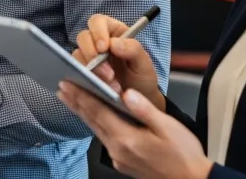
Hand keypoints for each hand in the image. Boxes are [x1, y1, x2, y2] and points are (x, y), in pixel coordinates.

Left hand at [58, 82, 211, 178]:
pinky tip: (95, 119)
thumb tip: (126, 93)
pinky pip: (104, 139)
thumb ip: (144, 109)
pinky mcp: (123, 162)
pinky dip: (96, 125)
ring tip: (72, 100)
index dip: (80, 96)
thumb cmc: (183, 155)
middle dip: (76, 103)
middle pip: (91, 122)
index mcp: (127, 138)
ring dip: (83, 114)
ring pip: (96, 130)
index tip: (67, 84)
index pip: (97, 112)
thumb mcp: (167, 127)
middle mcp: (118, 150)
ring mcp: (119, 158)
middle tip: (62, 88)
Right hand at [74, 13, 165, 111]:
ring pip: (77, 55)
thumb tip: (114, 43)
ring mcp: (88, 58)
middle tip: (107, 73)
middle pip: (83, 37)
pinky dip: (84, 79)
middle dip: (92, 54)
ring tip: (108, 85)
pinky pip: (74, 71)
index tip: (103, 48)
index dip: (97, 32)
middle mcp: (97, 42)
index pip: (98, 22)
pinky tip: (95, 87)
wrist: (137, 102)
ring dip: (89, 70)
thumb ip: (133, 49)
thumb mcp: (144, 64)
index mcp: (113, 32)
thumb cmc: (141, 78)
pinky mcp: (82, 73)